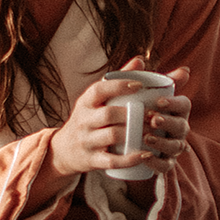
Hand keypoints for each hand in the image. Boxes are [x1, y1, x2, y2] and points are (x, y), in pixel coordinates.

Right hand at [46, 60, 192, 181]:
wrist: (64, 150)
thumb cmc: (90, 117)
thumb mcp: (97, 99)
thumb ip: (119, 79)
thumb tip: (141, 59)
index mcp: (86, 101)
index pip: (99, 89)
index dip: (119, 86)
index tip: (140, 85)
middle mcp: (84, 120)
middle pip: (108, 114)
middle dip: (132, 114)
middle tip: (155, 113)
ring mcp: (87, 141)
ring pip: (111, 136)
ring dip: (134, 133)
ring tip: (154, 131)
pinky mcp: (92, 160)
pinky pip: (111, 160)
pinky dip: (130, 158)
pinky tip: (146, 154)